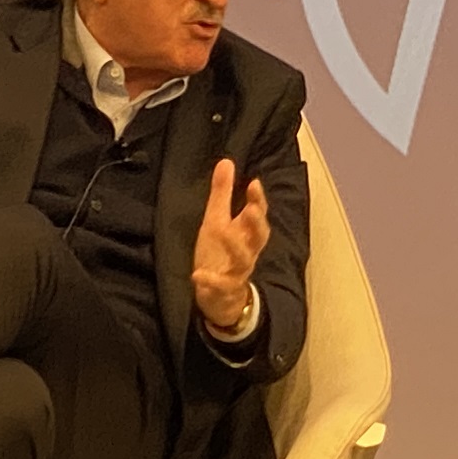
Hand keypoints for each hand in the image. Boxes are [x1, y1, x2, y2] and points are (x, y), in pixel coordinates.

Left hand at [192, 159, 268, 329]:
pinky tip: (198, 275)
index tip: (254, 183)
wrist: (220, 297)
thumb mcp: (217, 221)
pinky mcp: (225, 289)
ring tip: (223, 231)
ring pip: (244, 259)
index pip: (256, 215)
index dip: (257, 200)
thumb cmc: (221, 254)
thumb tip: (226, 161)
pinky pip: (221, 286)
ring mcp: (237, 271)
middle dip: (256, 222)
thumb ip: (222, 194)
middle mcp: (246, 251)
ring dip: (235, 246)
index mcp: (244, 233)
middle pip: (259, 236)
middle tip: (251, 208)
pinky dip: (211, 281)